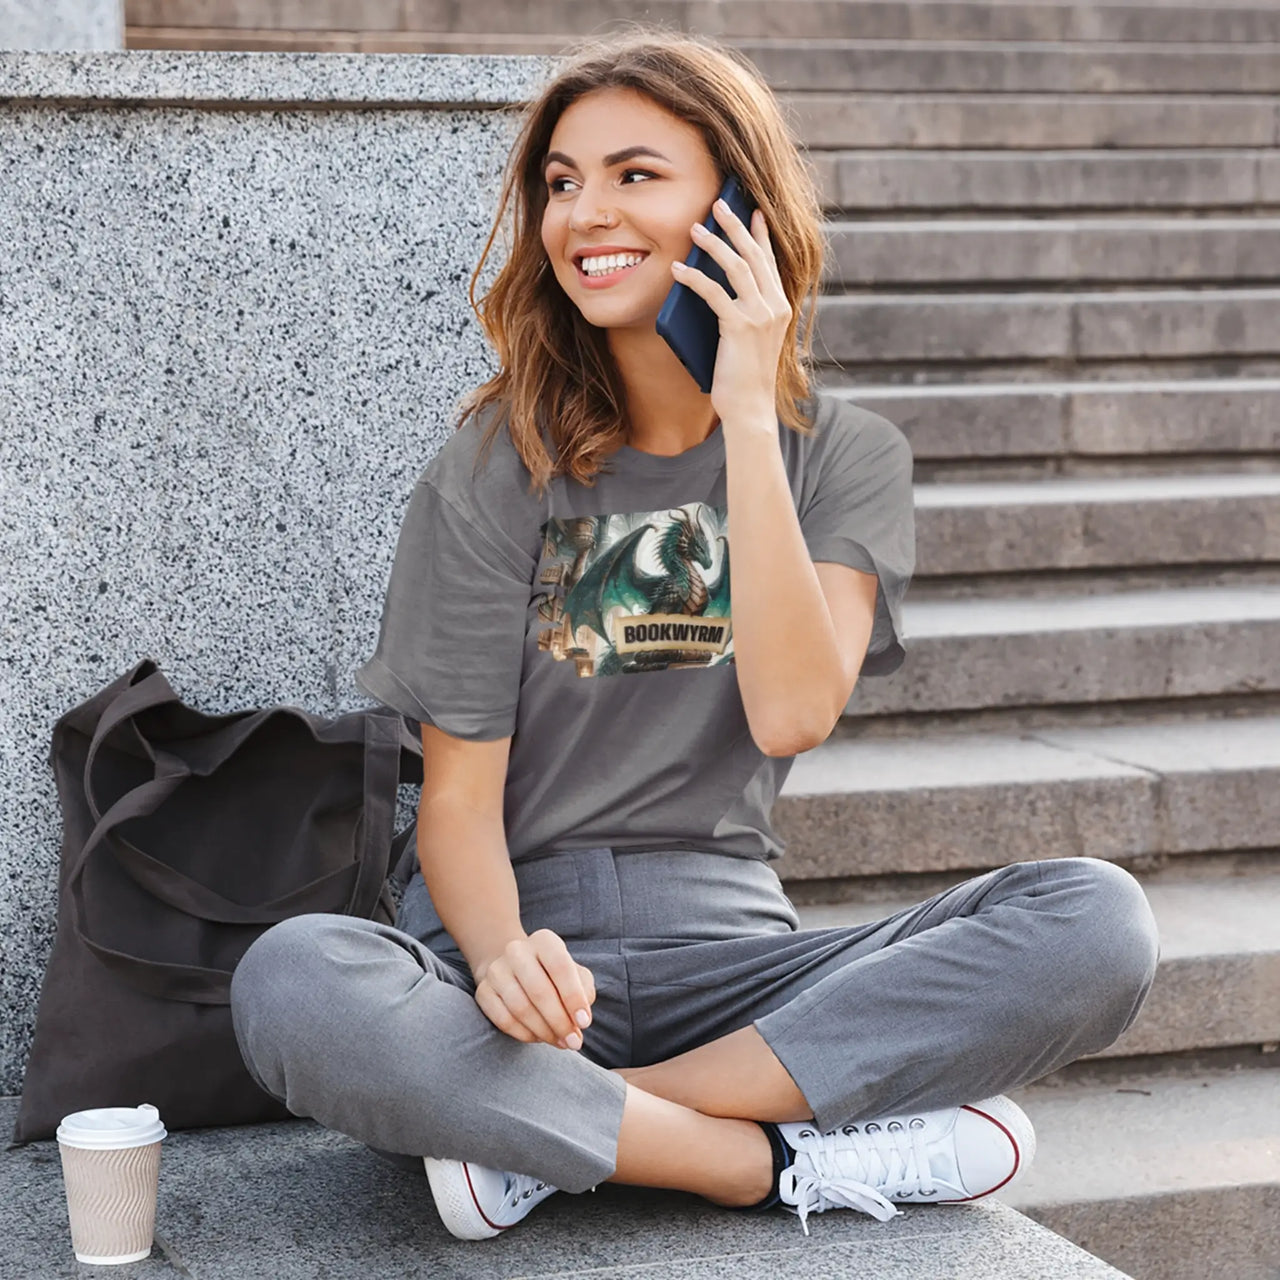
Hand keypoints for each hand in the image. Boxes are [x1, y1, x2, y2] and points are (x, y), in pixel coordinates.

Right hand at [472, 929, 595, 1048]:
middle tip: (573, 1042)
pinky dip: (524, 1034)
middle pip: (539, 990)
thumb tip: (580, 1018)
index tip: (584, 1023)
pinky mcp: (483, 991)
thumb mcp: (576, 974)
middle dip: (560, 1022)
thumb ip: (584, 991)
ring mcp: (496, 970)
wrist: (515, 969)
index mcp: (544, 941)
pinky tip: (538, 1037)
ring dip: (544, 1031)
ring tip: (559, 1042)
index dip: (574, 997)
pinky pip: (504, 1019)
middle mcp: (517, 950)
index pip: (561, 967)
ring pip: (521, 1008)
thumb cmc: (554, 975)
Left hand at [672, 198, 792, 428]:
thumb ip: (742, 312)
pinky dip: (694, 278)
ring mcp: (760, 316)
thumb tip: (714, 287)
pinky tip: (678, 270)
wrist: (751, 409)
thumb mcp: (749, 339)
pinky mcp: (740, 327)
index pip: (770, 262)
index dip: (760, 234)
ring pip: (737, 267)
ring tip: (694, 229)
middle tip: (718, 204)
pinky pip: (714, 293)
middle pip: (754, 255)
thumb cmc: (744, 379)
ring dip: (714, 244)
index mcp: (781, 308)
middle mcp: (776, 307)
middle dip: (735, 226)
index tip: (752, 211)